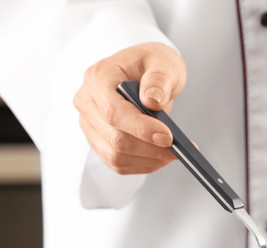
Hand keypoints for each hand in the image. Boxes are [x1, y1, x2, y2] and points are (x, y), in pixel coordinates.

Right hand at [73, 43, 186, 173]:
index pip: (114, 112)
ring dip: (149, 159)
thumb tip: (152, 101)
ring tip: (174, 153)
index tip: (168, 137)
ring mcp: (90, 124)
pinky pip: (118, 163)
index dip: (141, 128)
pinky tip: (162, 157)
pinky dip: (143, 164)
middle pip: (115, 138)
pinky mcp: (98, 140)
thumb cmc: (152, 64)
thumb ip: (159, 79)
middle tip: (179, 149)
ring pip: (116, 155)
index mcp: (98, 78)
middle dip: (150, 148)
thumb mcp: (163, 62)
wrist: (144, 71)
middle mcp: (87, 102)